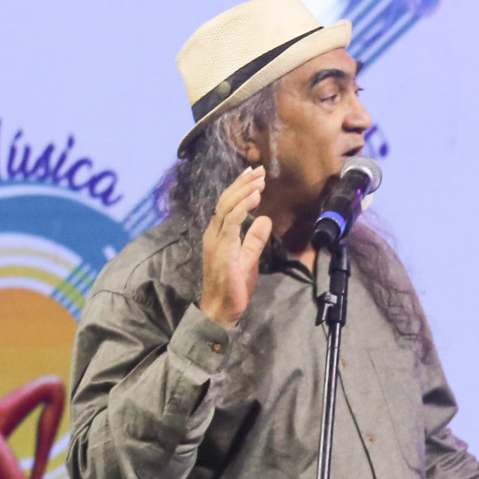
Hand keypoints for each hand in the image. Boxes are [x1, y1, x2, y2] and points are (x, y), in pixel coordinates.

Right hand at [197, 166, 272, 327]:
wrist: (221, 308)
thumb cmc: (233, 287)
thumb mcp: (249, 259)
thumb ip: (254, 240)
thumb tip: (264, 219)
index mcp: (218, 234)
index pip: (227, 204)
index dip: (239, 188)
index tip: (253, 176)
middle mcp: (213, 233)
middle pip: (226, 200)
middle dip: (242, 183)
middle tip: (258, 170)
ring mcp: (216, 240)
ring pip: (227, 206)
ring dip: (244, 190)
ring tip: (259, 180)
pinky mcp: (222, 248)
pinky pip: (231, 222)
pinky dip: (242, 207)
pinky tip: (255, 198)